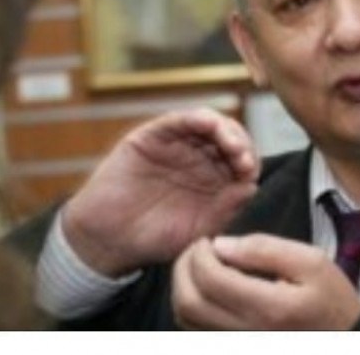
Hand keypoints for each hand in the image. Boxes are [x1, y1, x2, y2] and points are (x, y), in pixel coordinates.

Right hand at [62, 108, 258, 276]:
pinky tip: (207, 124)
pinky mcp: (152, 137)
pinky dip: (194, 118)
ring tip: (231, 145)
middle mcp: (199, 158)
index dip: (250, 162)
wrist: (108, 240)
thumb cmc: (154, 239)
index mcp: (215, 179)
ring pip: (209, 124)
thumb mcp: (197, 230)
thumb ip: (225, 210)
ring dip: (224, 129)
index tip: (250, 174)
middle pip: (230, 138)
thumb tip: (251, 186)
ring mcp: (177, 145)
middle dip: (241, 145)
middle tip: (243, 159)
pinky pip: (177, 121)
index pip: (242, 161)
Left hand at [171, 234, 359, 329]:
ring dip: (183, 287)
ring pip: (186, 320)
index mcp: (269, 308)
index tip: (209, 240)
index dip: (199, 254)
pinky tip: (207, 288)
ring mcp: (238, 345)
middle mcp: (247, 333)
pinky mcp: (234, 348)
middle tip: (197, 250)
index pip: (211, 279)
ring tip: (200, 266)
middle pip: (188, 303)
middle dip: (182, 269)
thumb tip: (221, 245)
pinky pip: (195, 331)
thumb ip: (265, 248)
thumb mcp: (311, 262)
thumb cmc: (331, 300)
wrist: (343, 340)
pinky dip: (191, 305)